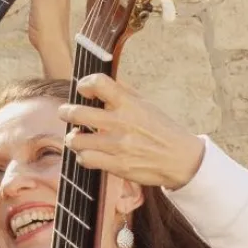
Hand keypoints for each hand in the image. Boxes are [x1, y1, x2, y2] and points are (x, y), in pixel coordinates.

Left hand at [58, 74, 205, 189]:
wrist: (181, 159)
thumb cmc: (161, 129)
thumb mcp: (146, 104)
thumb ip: (123, 92)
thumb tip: (99, 82)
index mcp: (129, 103)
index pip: (98, 83)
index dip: (84, 84)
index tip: (83, 89)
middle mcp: (121, 122)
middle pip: (77, 113)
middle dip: (66, 112)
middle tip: (65, 113)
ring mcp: (117, 145)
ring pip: (76, 139)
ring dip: (73, 138)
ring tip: (77, 137)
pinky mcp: (116, 165)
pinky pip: (85, 159)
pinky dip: (83, 156)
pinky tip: (88, 153)